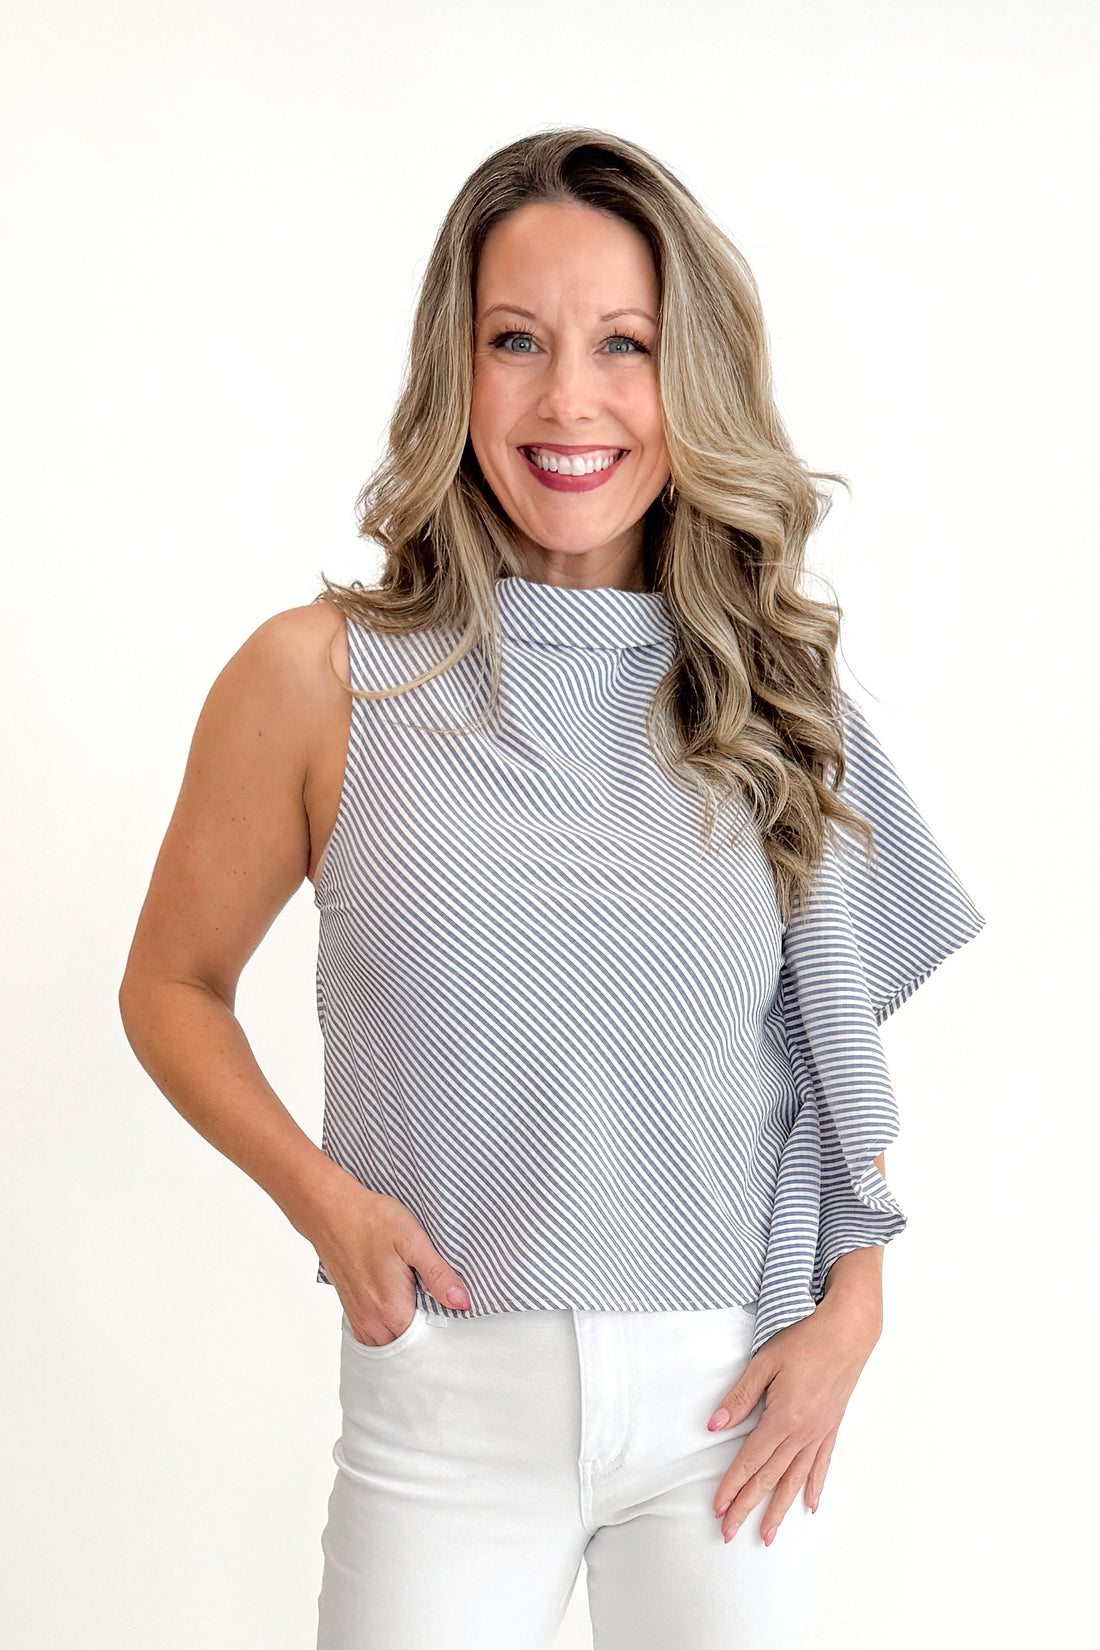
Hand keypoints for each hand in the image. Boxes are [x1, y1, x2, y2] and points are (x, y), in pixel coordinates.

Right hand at [309, 1176, 471, 1345]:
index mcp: (392, 1309)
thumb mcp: (414, 1242)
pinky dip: (387, 1331)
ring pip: (388, 1344)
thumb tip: (462, 1302)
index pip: (425, 1343)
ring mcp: (359, 1317)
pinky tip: (398, 1309)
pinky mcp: (351, 1309)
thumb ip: (438, 1275)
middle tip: (438, 1309)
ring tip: (419, 1309)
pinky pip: (372, 1336)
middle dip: (424, 1337)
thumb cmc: (372, 1222)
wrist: (333, 1212)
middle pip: (406, 1348)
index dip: (442, 1333)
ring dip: (404, 1335)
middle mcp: (372, 1321)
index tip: (452, 1316)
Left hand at [708, 1287, 881, 1544]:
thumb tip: (715, 1425)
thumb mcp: (765, 1362)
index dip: (732, 1486)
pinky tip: (810, 1507)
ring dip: (779, 1509)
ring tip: (767, 1536)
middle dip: (747, 1507)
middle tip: (729, 1533)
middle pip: (770, 1478)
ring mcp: (819, 1433)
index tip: (718, 1509)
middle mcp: (802, 1433)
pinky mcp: (831, 1428)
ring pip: (795, 1480)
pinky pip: (821, 1465)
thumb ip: (740, 1396)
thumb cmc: (805, 1340)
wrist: (847, 1332)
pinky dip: (814, 1487)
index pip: (750, 1461)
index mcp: (783, 1418)